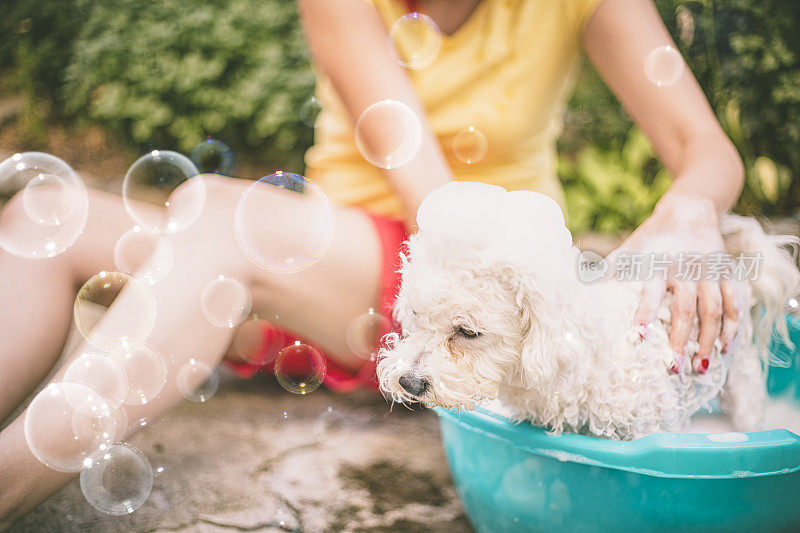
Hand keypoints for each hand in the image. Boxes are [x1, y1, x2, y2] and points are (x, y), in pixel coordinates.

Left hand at [610, 192, 738, 373]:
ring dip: (709, 340)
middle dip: (680, 340)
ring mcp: (710, 272)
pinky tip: (727, 348)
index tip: (638, 339)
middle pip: (686, 309)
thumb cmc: (651, 238)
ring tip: (702, 368)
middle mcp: (686, 269)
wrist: (689, 210)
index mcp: (657, 265)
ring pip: (713, 309)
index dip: (645, 315)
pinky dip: (733, 326)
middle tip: (673, 368)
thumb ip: (609, 271)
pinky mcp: (728, 273)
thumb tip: (579, 288)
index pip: (651, 293)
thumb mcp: (630, 250)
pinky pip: (734, 302)